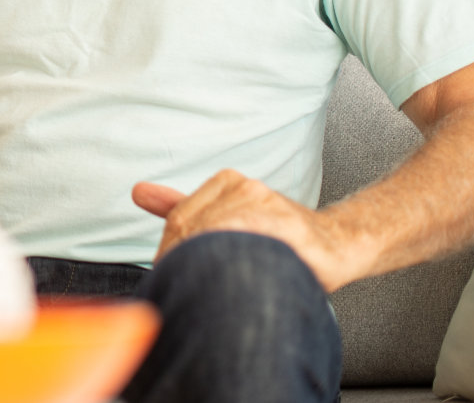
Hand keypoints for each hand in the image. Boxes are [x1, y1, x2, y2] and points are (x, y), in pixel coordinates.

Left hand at [132, 170, 361, 291]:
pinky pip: (248, 245)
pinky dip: (237, 265)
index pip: (180, 221)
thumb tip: (137, 191)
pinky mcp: (288, 225)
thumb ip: (181, 208)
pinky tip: (237, 280)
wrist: (336, 245)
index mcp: (225, 182)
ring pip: (217, 239)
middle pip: (195, 231)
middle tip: (188, 292)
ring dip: (210, 269)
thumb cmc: (276, 237)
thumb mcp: (224, 218)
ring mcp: (267, 202)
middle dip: (186, 265)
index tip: (173, 281)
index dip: (173, 256)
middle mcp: (244, 186)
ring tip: (216, 290)